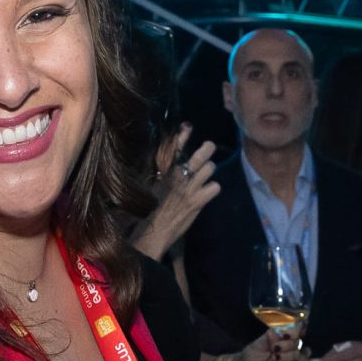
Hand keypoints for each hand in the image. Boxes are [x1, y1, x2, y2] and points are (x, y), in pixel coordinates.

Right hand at [131, 126, 220, 262]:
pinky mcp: (197, 202)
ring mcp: (189, 189)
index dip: (183, 135)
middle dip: (207, 149)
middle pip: (200, 155)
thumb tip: (167, 165)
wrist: (150, 233)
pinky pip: (215, 187)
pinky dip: (213, 189)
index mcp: (163, 172)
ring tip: (205, 175)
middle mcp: (177, 177)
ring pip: (210, 168)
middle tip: (208, 148)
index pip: (174, 148)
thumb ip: (159, 174)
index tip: (188, 127)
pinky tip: (207, 193)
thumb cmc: (145, 211)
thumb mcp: (148, 187)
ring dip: (209, 171)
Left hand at [230, 325, 301, 360]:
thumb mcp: (257, 345)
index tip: (285, 336)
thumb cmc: (252, 355)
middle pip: (299, 346)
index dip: (294, 333)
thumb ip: (268, 338)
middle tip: (274, 353)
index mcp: (284, 338)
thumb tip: (275, 331)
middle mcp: (291, 349)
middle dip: (286, 350)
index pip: (297, 331)